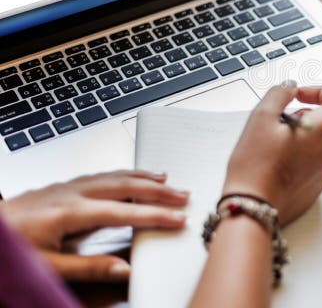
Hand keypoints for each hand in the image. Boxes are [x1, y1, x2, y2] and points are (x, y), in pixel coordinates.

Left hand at [0, 170, 187, 281]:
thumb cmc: (9, 250)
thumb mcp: (47, 267)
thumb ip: (88, 267)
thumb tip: (124, 269)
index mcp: (71, 212)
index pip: (125, 213)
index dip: (155, 215)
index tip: (179, 219)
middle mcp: (71, 193)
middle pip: (125, 186)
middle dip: (158, 190)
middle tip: (183, 194)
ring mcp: (65, 186)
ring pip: (113, 175)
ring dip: (142, 176)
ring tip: (165, 178)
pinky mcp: (59, 186)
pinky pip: (100, 174)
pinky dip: (122, 173)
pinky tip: (127, 176)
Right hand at [222, 82, 321, 225]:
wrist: (252, 207)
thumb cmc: (255, 166)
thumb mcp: (261, 117)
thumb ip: (279, 93)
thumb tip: (290, 87)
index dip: (319, 91)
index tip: (298, 96)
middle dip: (302, 115)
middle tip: (275, 124)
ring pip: (317, 141)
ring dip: (299, 136)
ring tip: (272, 146)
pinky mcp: (317, 185)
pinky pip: (313, 160)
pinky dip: (298, 155)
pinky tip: (276, 163)